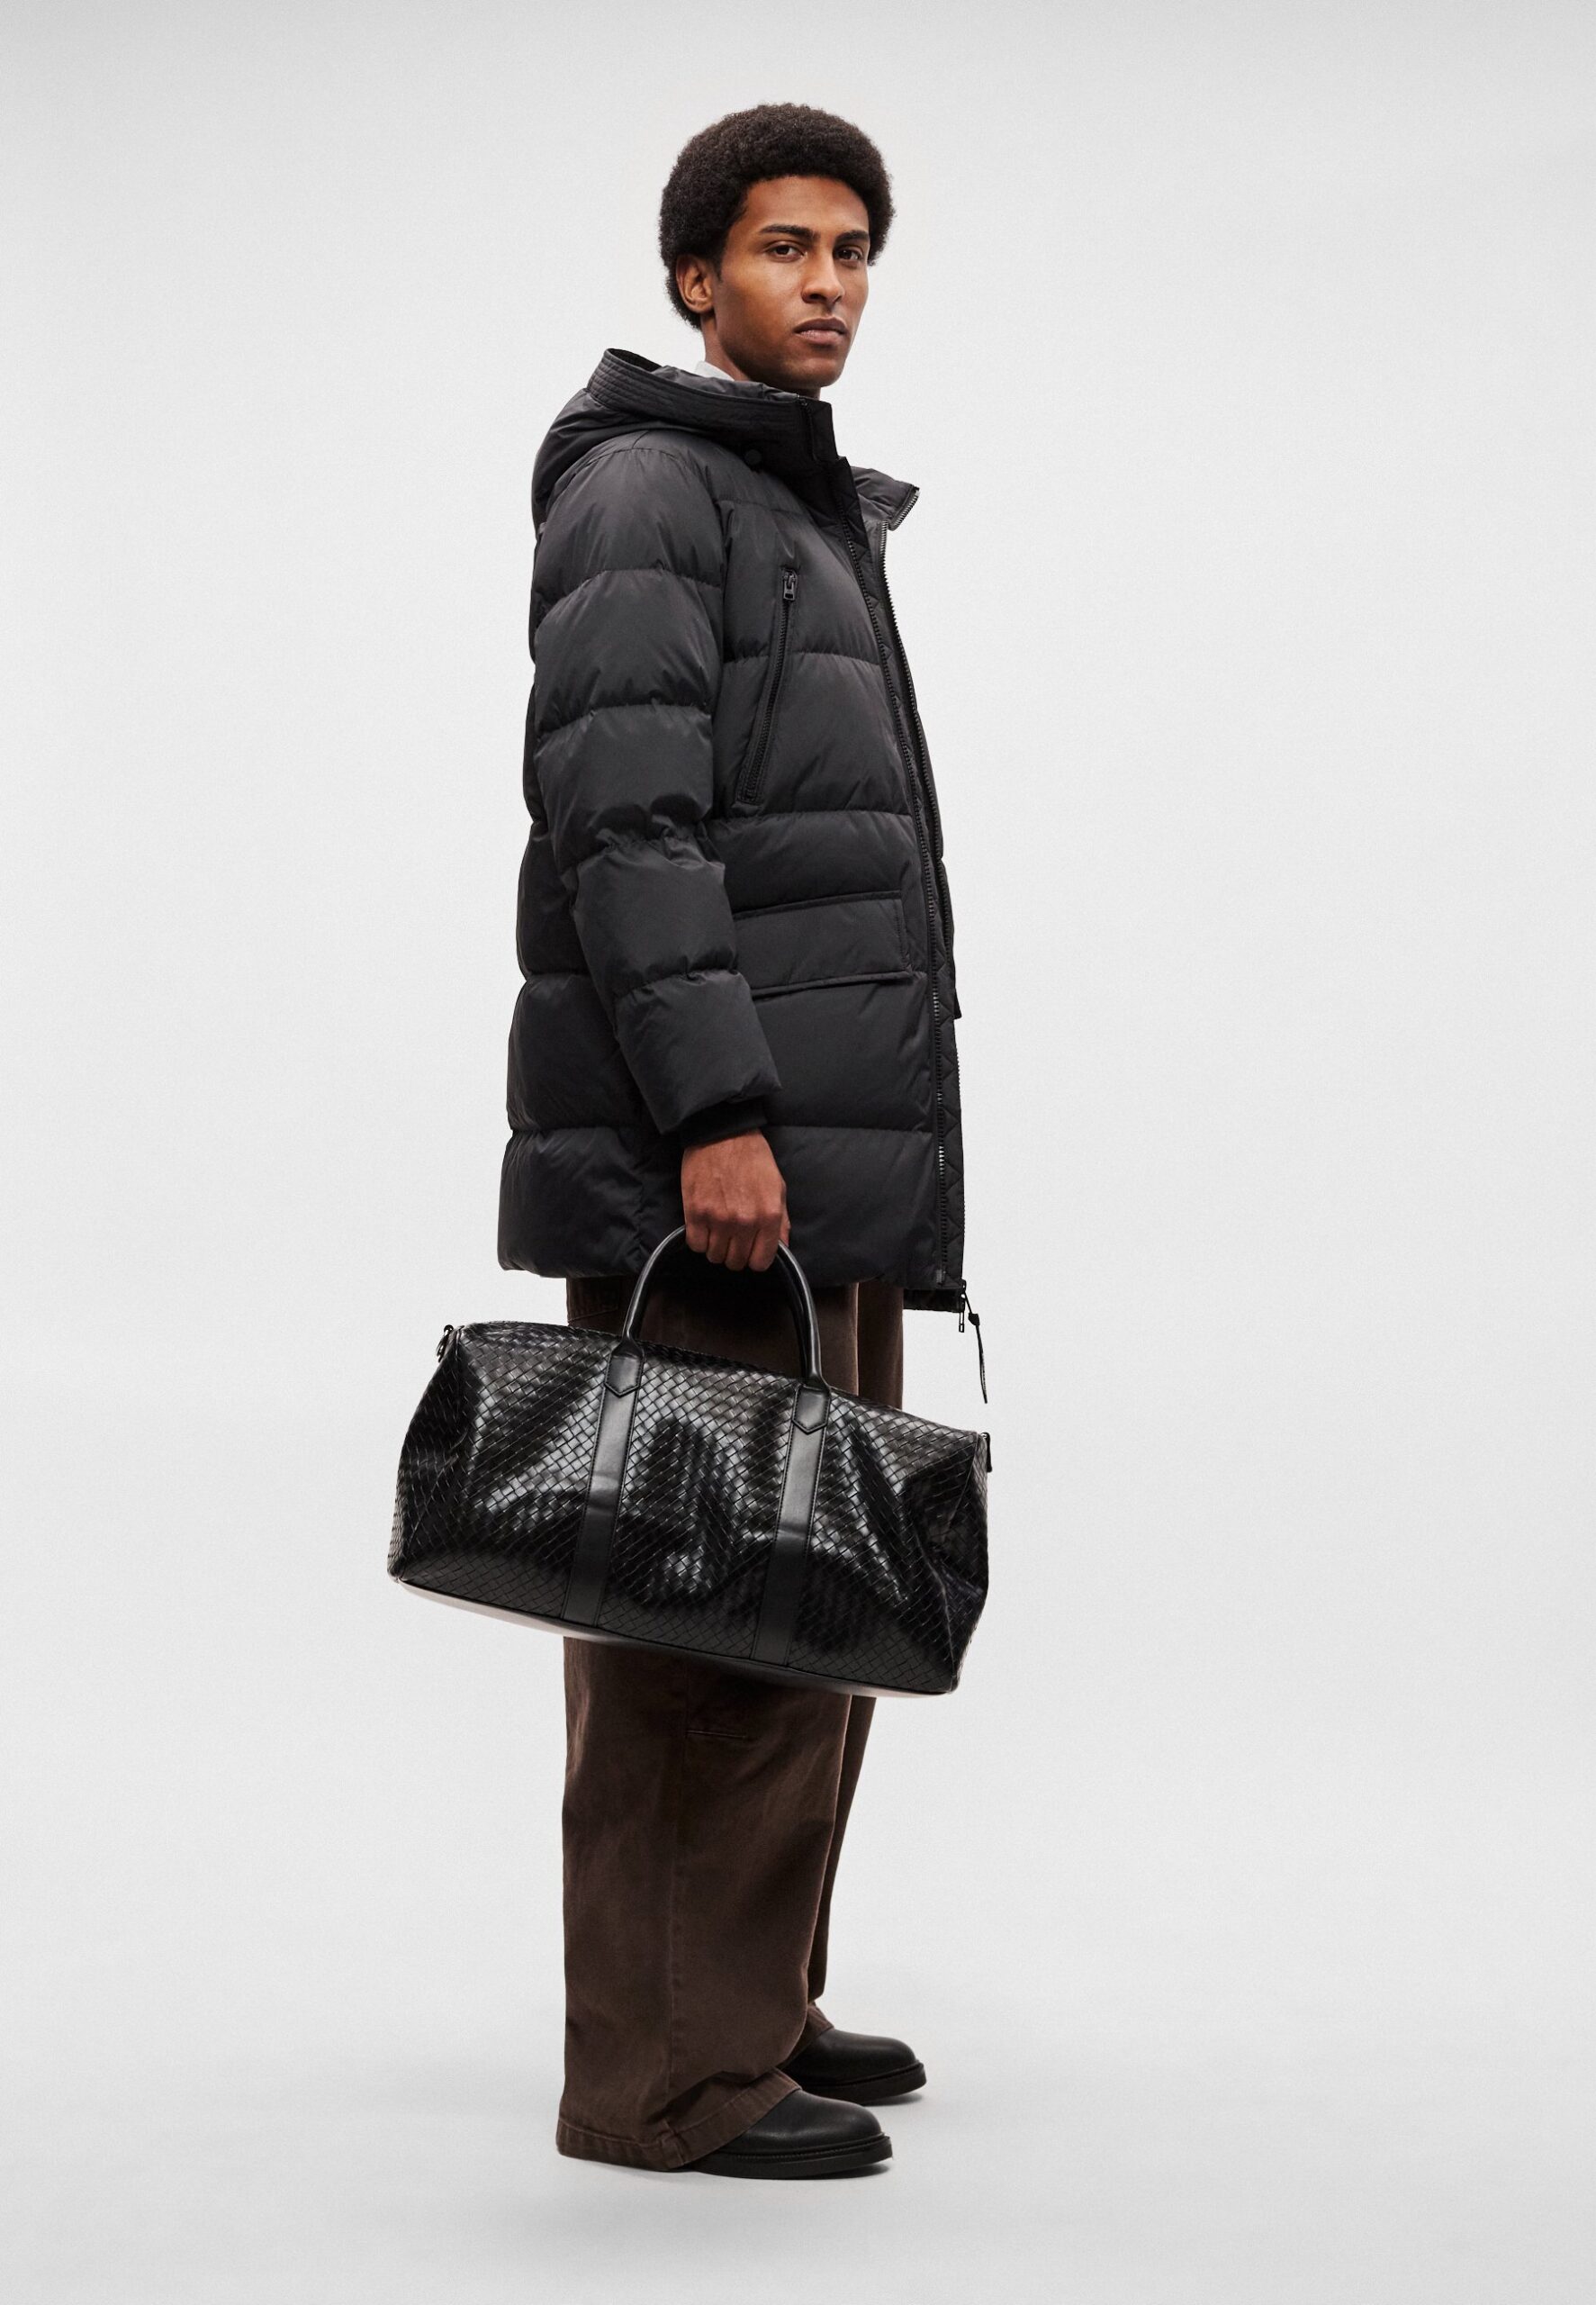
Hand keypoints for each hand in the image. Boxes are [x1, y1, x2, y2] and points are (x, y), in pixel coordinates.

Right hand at [681, 1131, 789, 1271]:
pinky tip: (704, 1225)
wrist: (722, 1133)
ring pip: (715, 1256)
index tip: (750, 1249)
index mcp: (768, 1216)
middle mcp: (745, 1222)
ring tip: (718, 1229)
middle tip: (733, 1237)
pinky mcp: (695, 1213)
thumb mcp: (777, 1187)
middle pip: (736, 1262)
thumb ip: (781, 1221)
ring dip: (716, 1247)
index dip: (755, 1258)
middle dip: (735, 1253)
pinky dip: (699, 1240)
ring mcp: (718, 1219)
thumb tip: (782, 1247)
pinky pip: (695, 1245)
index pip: (760, 1262)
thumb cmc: (753, 1158)